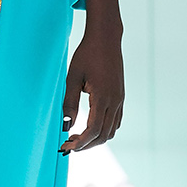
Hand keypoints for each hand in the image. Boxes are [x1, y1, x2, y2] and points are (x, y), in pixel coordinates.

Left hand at [60, 0, 123, 153]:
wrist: (106, 39)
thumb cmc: (86, 55)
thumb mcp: (72, 78)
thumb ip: (69, 103)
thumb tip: (66, 126)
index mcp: (103, 97)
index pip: (93, 130)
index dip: (80, 142)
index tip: (65, 146)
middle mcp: (115, 101)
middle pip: (104, 135)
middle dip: (86, 145)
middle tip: (67, 146)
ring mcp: (120, 100)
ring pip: (111, 131)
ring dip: (95, 139)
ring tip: (76, 140)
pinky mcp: (120, 97)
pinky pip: (115, 121)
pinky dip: (103, 130)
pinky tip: (89, 129)